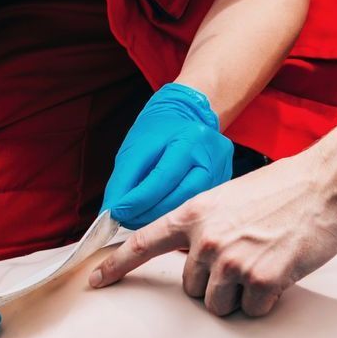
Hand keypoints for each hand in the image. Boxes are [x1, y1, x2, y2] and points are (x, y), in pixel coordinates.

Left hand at [89, 153, 336, 317]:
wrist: (328, 183)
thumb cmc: (285, 189)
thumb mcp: (231, 198)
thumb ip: (206, 225)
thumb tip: (194, 255)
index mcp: (194, 213)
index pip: (143, 243)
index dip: (116, 266)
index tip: (94, 282)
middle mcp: (206, 239)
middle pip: (191, 288)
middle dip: (216, 283)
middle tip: (248, 257)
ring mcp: (232, 260)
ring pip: (219, 305)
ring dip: (241, 295)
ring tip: (265, 263)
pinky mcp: (262, 279)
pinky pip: (253, 310)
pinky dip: (269, 299)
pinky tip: (283, 270)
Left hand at [100, 83, 234, 228]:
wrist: (188, 117)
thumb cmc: (161, 129)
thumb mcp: (136, 147)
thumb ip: (124, 180)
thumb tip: (114, 211)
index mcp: (191, 137)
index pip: (162, 177)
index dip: (138, 199)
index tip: (118, 213)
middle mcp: (212, 155)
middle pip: (180, 195)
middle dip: (149, 213)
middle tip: (127, 219)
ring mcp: (222, 171)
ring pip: (190, 205)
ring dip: (162, 219)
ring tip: (140, 220)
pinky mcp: (222, 185)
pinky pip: (197, 206)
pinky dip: (175, 214)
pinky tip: (159, 217)